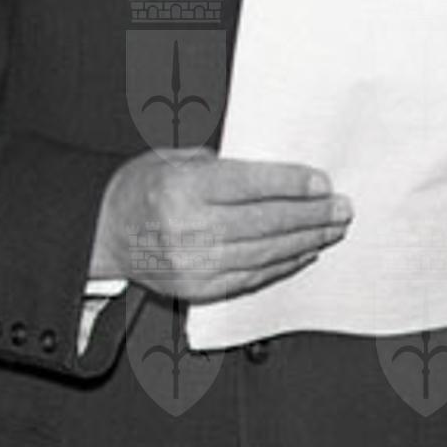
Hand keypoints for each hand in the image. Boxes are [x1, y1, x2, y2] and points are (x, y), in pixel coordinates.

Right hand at [90, 149, 351, 303]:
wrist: (104, 234)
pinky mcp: (199, 289)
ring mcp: (194, 264)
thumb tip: (279, 174)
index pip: (250, 185)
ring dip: (306, 240)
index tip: (323, 182)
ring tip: (333, 229)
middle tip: (342, 208)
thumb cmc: (142, 187)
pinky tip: (304, 252)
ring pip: (264, 253)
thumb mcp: (174, 157)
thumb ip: (222, 164)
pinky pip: (252, 277)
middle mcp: (188, 228)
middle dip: (311, 215)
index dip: (292, 184)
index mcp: (182, 187)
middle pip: (265, 222)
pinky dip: (283, 265)